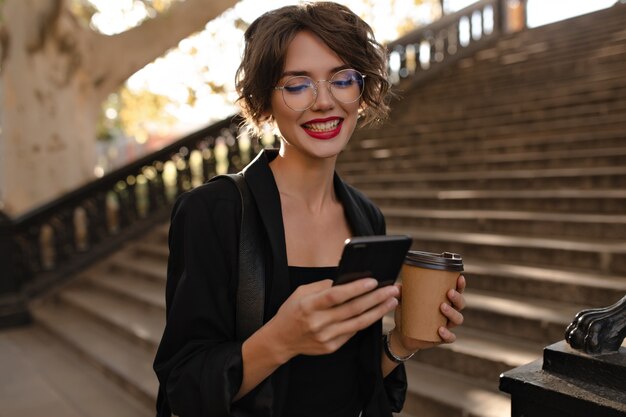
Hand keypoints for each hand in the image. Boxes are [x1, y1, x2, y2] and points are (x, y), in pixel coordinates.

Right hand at [267, 277, 399, 361]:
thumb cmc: (292, 311)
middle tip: (392, 289)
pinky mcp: (331, 347)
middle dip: (375, 298)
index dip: (355, 288)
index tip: (373, 281)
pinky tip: (377, 312)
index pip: (336, 296)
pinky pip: (352, 333)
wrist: (281, 340)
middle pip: (352, 309)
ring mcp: (325, 337)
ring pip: (358, 323)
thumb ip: (323, 286)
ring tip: (392, 301)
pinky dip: (365, 321)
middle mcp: (317, 323)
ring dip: (378, 312)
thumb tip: (347, 280)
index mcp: (308, 305)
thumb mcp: (301, 292)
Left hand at [391, 274, 465, 353]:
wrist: (403, 334)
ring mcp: (446, 325)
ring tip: (442, 306)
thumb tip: (398, 286)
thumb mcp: (404, 301)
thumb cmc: (408, 313)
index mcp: (443, 300)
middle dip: (457, 298)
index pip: (456, 291)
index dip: (460, 285)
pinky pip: (450, 337)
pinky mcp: (442, 338)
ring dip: (452, 313)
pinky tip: (440, 330)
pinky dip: (448, 334)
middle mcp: (448, 312)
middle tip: (449, 292)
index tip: (459, 278)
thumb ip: (401, 292)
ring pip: (458, 319)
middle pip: (460, 304)